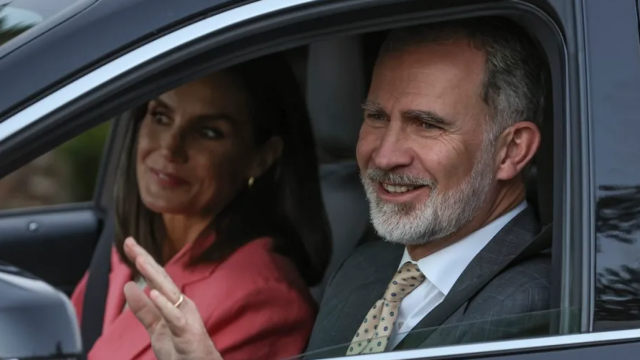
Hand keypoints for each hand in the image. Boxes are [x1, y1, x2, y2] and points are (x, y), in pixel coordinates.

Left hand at [122, 237, 222, 359]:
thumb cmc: (181, 349)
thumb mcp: (156, 328)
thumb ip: (143, 309)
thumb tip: (130, 286)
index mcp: (172, 302)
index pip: (155, 277)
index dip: (142, 259)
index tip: (128, 243)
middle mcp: (181, 304)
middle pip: (161, 278)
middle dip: (145, 260)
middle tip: (130, 243)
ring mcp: (186, 317)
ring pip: (168, 292)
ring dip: (154, 276)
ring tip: (139, 260)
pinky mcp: (188, 333)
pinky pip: (175, 318)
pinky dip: (165, 305)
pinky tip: (154, 294)